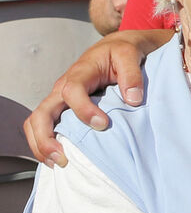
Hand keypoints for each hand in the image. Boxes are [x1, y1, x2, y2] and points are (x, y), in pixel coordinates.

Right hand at [23, 31, 165, 166]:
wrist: (115, 49)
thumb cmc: (121, 52)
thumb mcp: (130, 55)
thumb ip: (132, 75)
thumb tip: (133, 99)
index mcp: (80, 73)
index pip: (72, 91)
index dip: (84, 110)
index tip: (103, 124)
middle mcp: (63, 87)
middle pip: (41, 113)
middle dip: (46, 138)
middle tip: (63, 158)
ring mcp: (60, 99)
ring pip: (36, 122)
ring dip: (41, 145)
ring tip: (57, 163)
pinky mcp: (62, 108)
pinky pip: (45, 126)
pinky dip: (45, 143)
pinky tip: (57, 158)